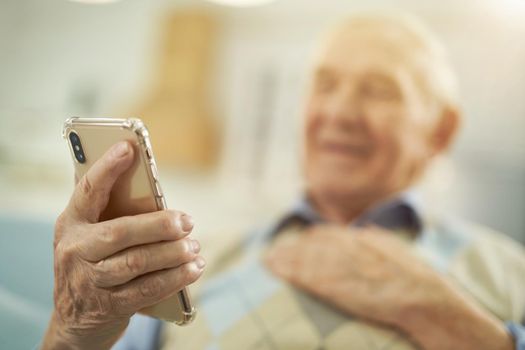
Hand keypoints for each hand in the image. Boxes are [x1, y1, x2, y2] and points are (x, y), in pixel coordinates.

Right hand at [42, 142, 204, 349]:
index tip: (128, 147)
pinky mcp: (108, 306)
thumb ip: (110, 214)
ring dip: (172, 253)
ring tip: (194, 246)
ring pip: (136, 262)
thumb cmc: (90, 265)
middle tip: (187, 221)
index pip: (87, 191)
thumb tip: (151, 191)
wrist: (72, 322)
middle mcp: (75, 250)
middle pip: (120, 232)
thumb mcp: (88, 238)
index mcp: (71, 224)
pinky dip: (174, 279)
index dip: (107, 168)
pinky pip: (146, 290)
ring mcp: (89, 281)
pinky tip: (193, 269)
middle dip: (159, 225)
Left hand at [265, 224, 512, 349]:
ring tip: (266, 260)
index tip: (300, 243)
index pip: (332, 234)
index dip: (313, 240)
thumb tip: (365, 232)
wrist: (431, 303)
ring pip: (307, 256)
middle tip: (274, 253)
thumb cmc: (422, 285)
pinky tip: (274, 268)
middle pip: (315, 243)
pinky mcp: (339, 284)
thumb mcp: (401, 254)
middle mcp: (353, 247)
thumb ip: (380, 242)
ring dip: (284, 258)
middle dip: (293, 249)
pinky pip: (308, 273)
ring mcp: (345, 265)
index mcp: (368, 240)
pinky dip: (289, 269)